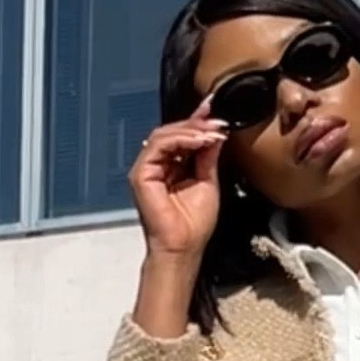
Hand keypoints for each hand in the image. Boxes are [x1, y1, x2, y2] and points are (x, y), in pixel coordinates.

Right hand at [128, 119, 226, 263]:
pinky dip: (180, 139)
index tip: (217, 114)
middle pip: (172, 132)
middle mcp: (156, 165)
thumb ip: (208, 156)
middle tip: (218, 123)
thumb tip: (216, 133)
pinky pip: (158, 147)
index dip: (198, 122)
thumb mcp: (207, 180)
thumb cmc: (193, 224)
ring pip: (164, 135)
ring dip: (191, 130)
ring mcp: (146, 169)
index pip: (182, 137)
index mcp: (170, 166)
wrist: (183, 247)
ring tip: (212, 133)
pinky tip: (199, 141)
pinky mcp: (141, 174)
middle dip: (197, 124)